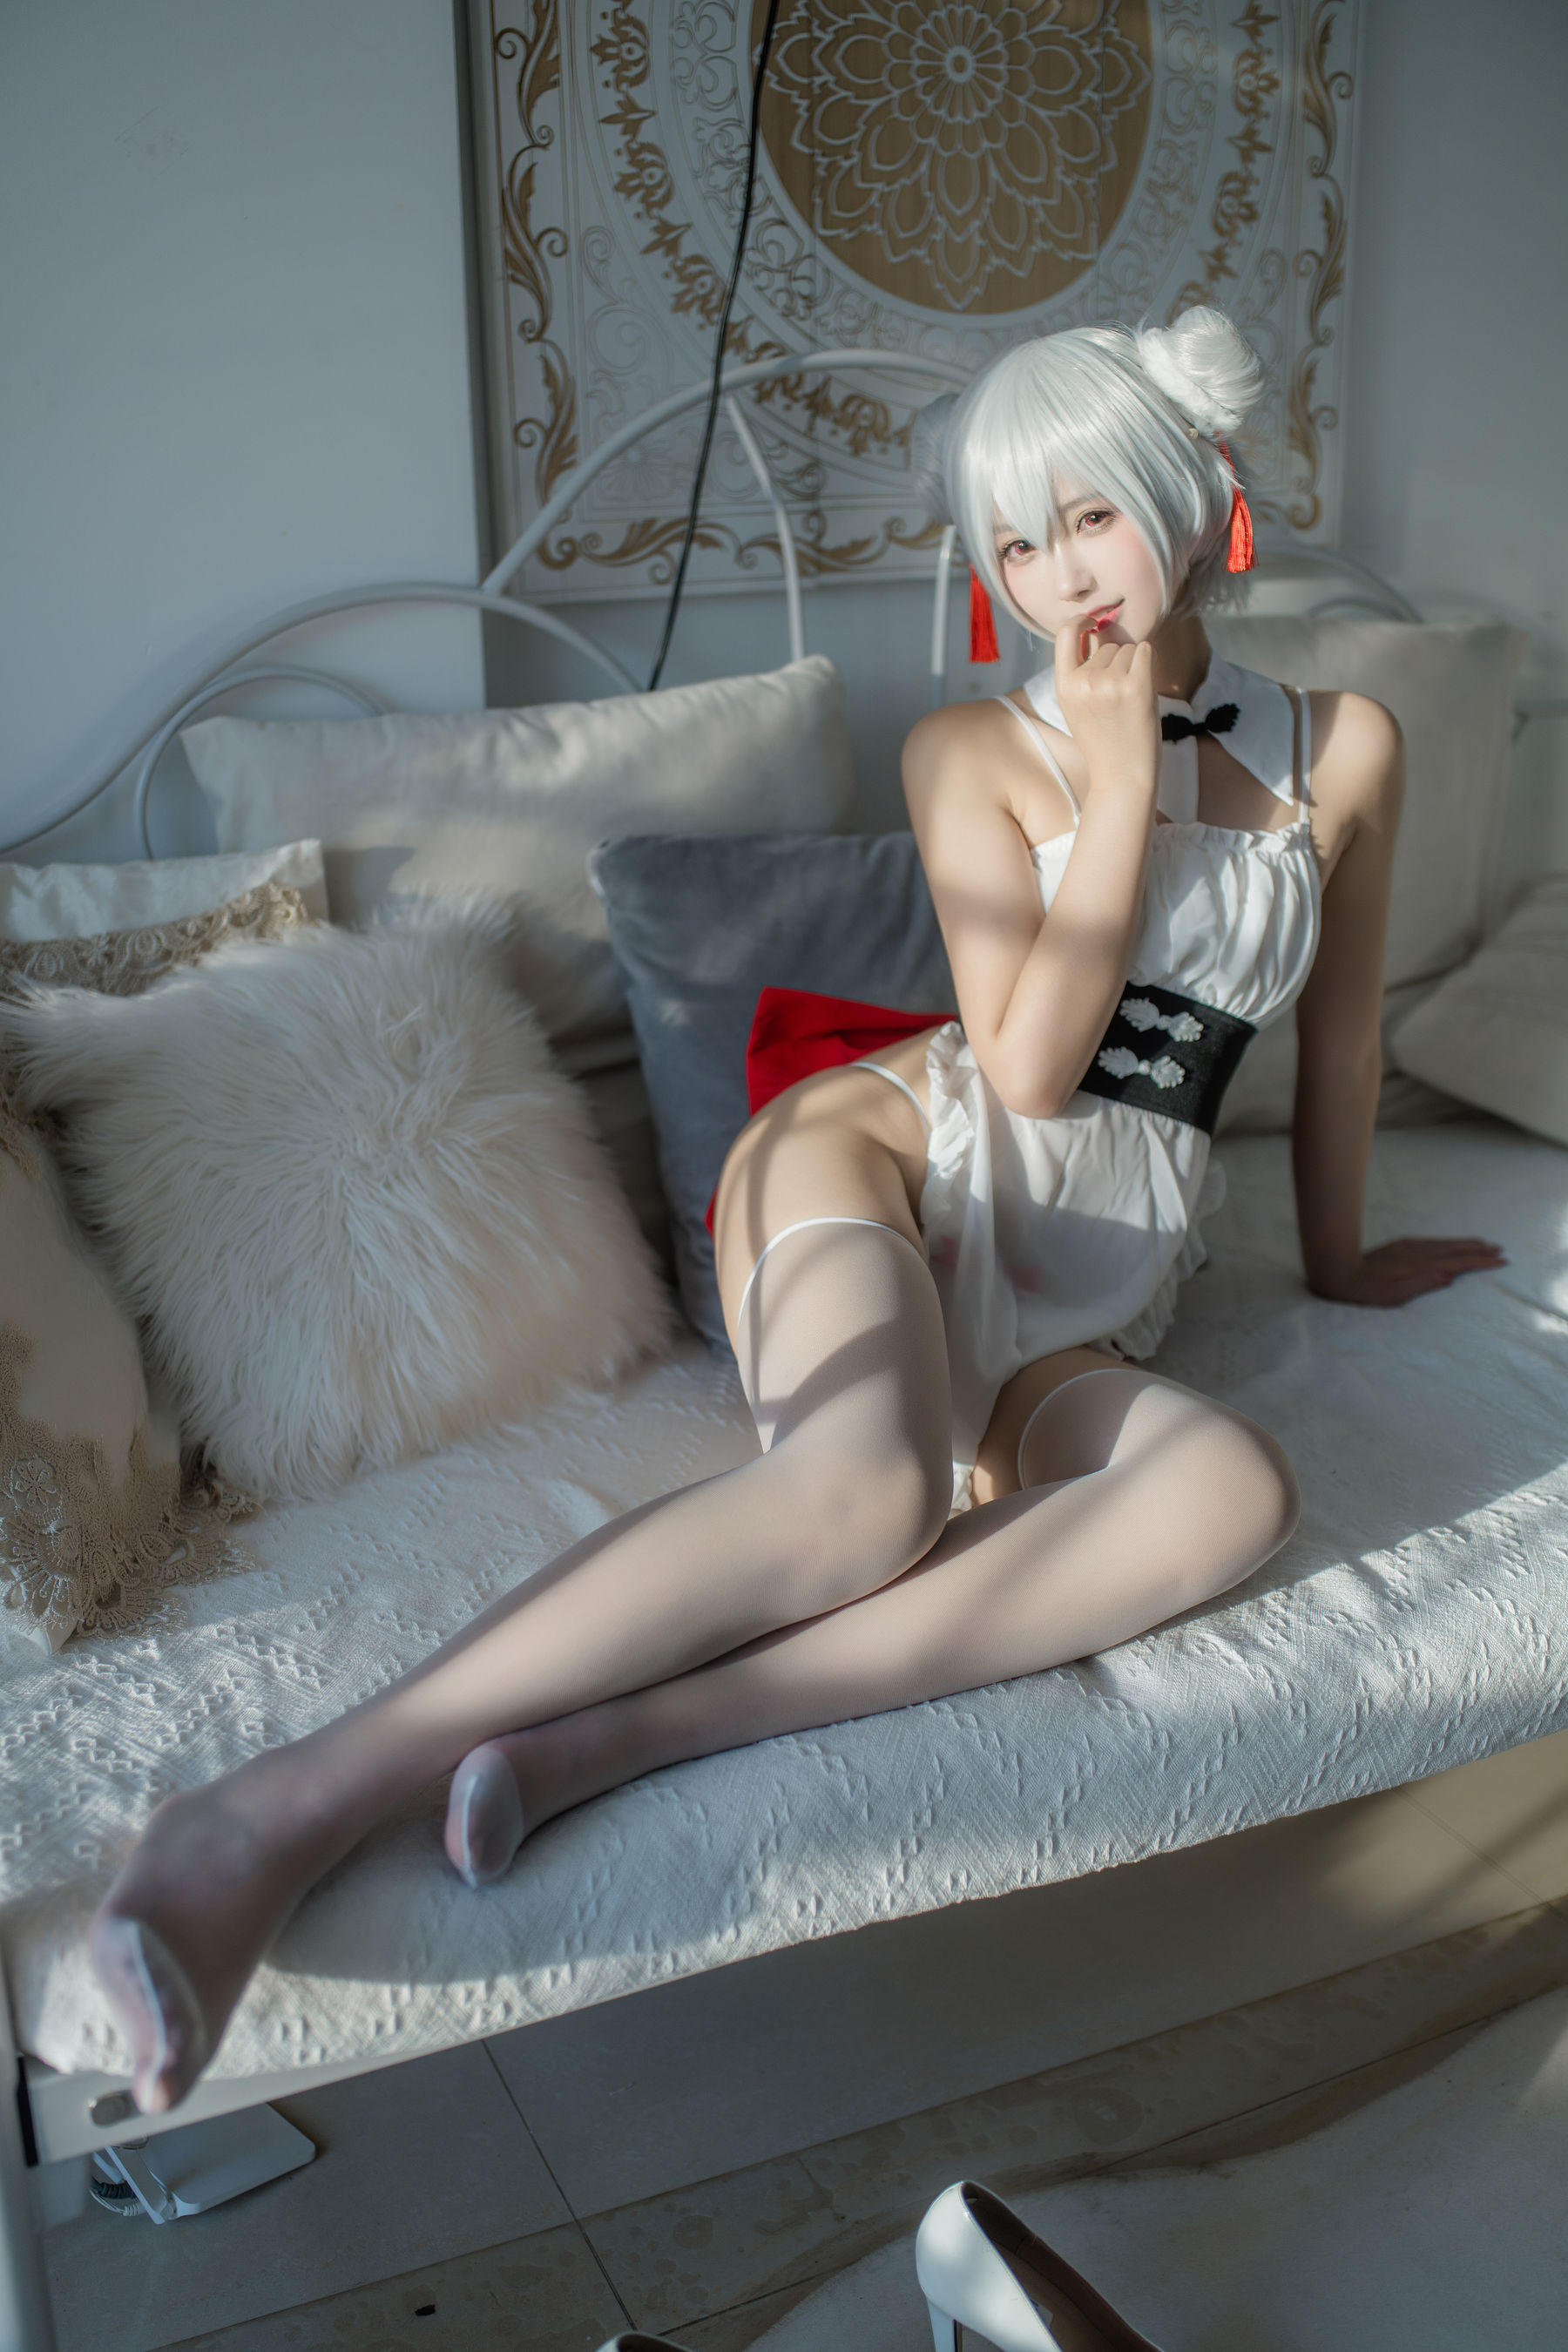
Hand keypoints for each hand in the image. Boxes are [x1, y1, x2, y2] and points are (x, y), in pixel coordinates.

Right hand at [1053, 621, 1158, 801]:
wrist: (1122, 776)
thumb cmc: (1104, 742)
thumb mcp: (1077, 707)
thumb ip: (1083, 671)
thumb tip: (1100, 628)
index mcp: (1064, 686)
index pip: (1066, 634)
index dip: (1081, 621)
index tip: (1092, 622)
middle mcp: (1084, 681)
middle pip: (1107, 645)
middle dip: (1116, 662)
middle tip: (1117, 698)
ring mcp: (1110, 682)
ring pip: (1127, 649)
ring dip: (1133, 667)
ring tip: (1128, 701)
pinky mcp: (1137, 686)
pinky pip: (1146, 651)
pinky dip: (1148, 664)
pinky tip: (1144, 688)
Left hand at [1309, 1236, 1506, 1306]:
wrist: (1339, 1272)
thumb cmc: (1368, 1292)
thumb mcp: (1397, 1294)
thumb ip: (1424, 1283)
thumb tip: (1451, 1274)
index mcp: (1422, 1266)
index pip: (1460, 1262)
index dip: (1482, 1261)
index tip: (1502, 1261)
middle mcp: (1418, 1253)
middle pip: (1456, 1249)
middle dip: (1478, 1249)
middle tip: (1499, 1249)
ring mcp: (1409, 1248)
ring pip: (1444, 1244)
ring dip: (1464, 1243)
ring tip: (1480, 1243)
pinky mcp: (1398, 1246)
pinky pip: (1430, 1242)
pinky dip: (1445, 1243)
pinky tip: (1446, 1244)